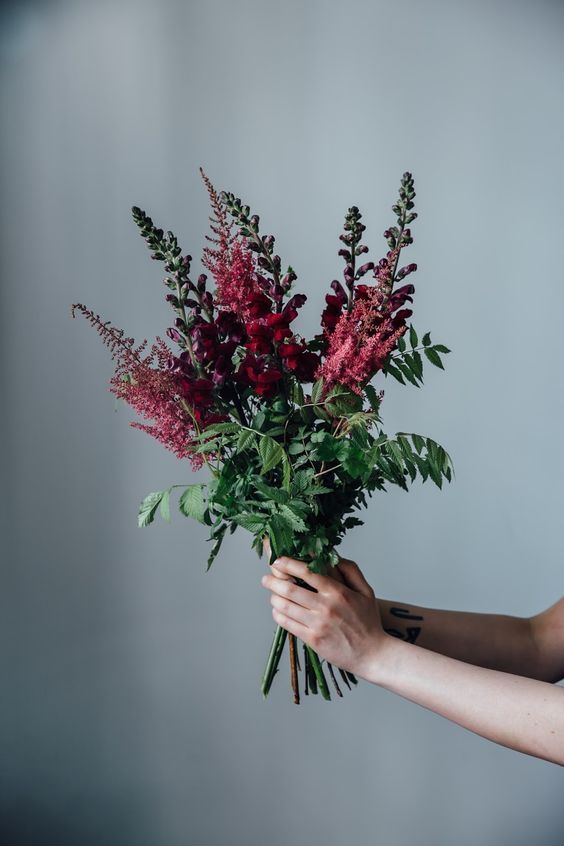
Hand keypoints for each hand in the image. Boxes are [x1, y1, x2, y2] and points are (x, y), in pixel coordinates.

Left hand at [260, 539, 386, 678]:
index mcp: (338, 592)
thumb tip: (333, 556)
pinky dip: (278, 615)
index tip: (278, 560)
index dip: (288, 564)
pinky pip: (287, 624)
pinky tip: (278, 611)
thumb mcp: (366, 591)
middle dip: (273, 581)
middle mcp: (325, 607)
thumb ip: (351, 570)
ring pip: (285, 606)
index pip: (307, 572)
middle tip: (266, 578)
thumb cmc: (368, 622)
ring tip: (272, 594)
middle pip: (290, 589)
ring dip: (274, 598)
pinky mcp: (312, 639)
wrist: (372, 654)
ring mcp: (317, 624)